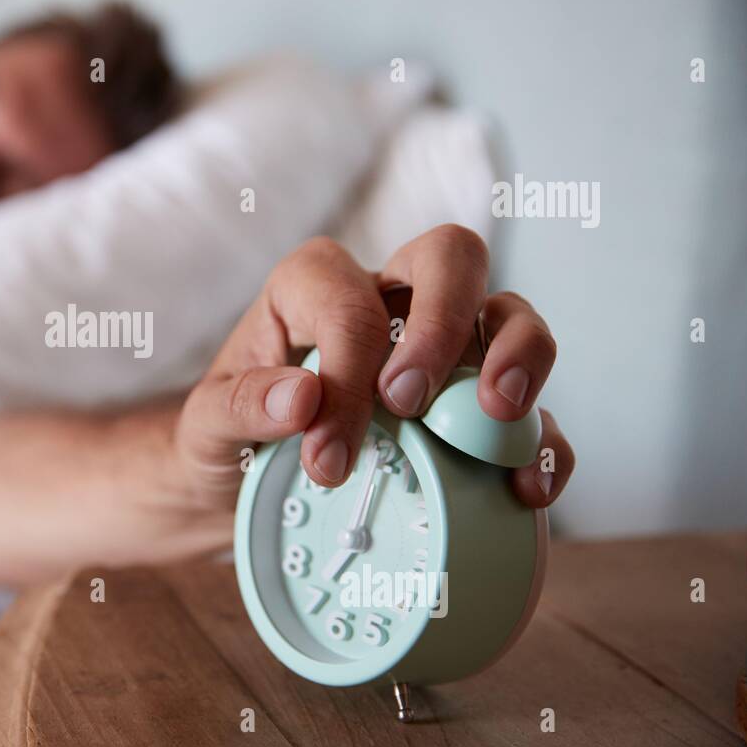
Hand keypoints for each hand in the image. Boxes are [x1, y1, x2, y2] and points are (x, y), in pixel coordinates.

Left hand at [175, 225, 574, 512]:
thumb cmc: (223, 440)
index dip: (346, 375)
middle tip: (409, 403)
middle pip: (450, 257)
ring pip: (509, 312)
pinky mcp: (472, 409)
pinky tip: (527, 486)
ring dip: (518, 355)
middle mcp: (387, 300)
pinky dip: (542, 440)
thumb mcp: (204, 426)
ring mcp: (441, 349)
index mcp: (313, 287)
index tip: (327, 457)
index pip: (348, 301)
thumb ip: (241, 406)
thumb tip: (301, 396)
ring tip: (499, 419)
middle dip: (443, 322)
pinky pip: (531, 407)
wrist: (241, 489)